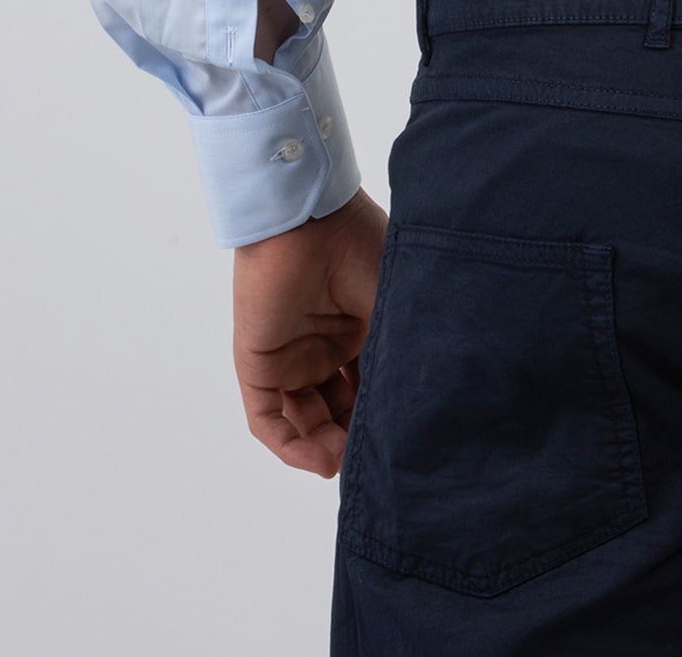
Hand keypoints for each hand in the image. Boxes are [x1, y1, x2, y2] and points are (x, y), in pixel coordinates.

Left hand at [232, 185, 387, 476]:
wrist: (309, 218)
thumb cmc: (359, 247)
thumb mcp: (394, 307)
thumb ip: (400, 354)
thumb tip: (424, 410)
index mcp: (360, 327)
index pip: (370, 387)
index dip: (382, 416)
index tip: (402, 441)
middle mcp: (324, 345)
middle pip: (338, 410)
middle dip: (354, 438)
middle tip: (373, 458)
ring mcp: (289, 356)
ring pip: (304, 420)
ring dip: (324, 447)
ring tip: (346, 463)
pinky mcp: (257, 363)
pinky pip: (267, 417)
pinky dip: (290, 445)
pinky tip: (320, 459)